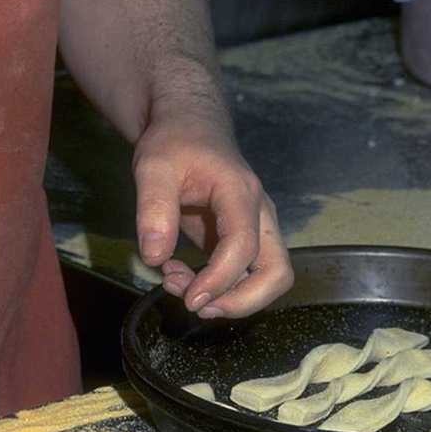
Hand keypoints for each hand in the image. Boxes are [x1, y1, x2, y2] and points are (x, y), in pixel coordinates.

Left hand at [133, 118, 292, 318]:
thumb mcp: (153, 167)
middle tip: (197, 304)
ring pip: (266, 280)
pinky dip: (217, 288)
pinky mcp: (244, 241)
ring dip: (227, 298)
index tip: (189, 298)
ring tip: (179, 285)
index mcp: (240, 194)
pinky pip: (244, 277)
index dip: (220, 280)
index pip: (244, 247)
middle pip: (277, 273)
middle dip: (241, 302)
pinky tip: (179, 274)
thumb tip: (154, 258)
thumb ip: (153, 209)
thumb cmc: (174, 142)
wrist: (190, 126)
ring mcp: (256, 230)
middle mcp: (259, 215)